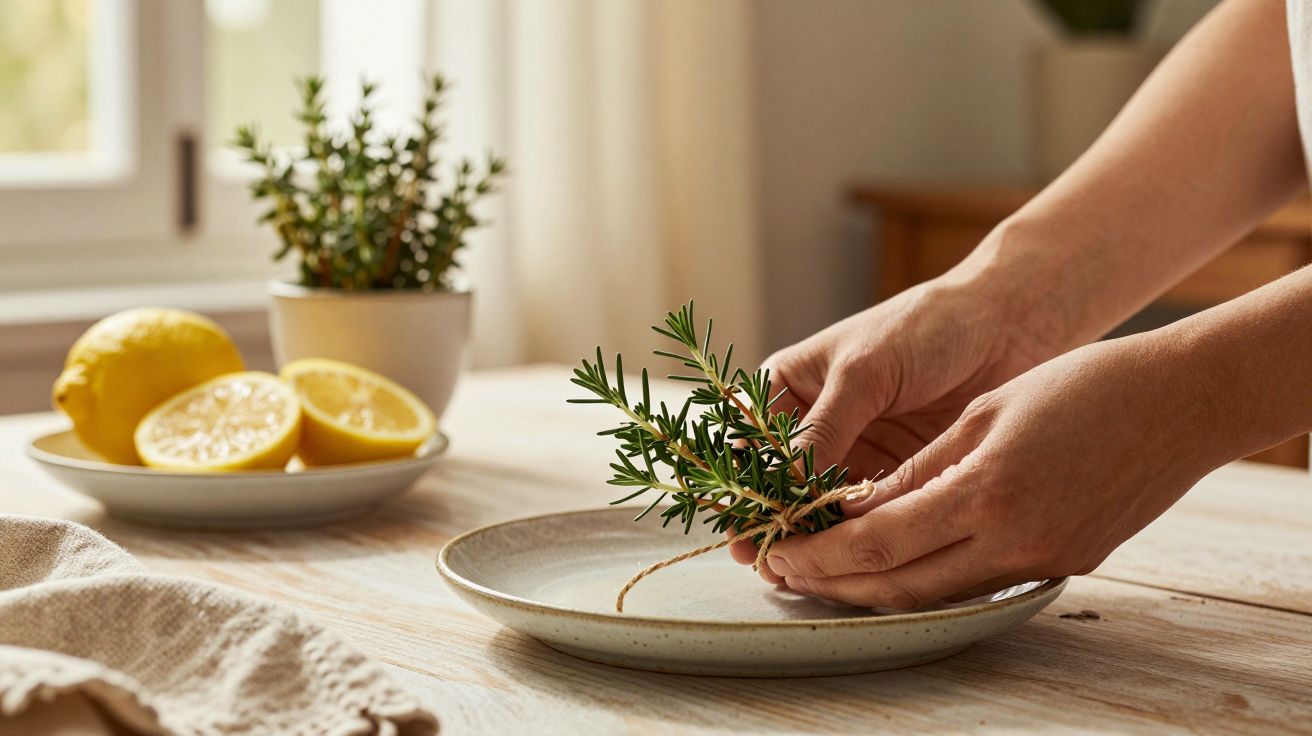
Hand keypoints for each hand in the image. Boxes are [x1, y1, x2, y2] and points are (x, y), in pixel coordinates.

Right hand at [731, 274, 1055, 578]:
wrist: (1007, 324)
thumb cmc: (925, 325)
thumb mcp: (864, 371)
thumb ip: (825, 428)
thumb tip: (787, 485)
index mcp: (789, 389)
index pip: (752, 445)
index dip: (745, 487)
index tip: (743, 526)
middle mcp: (815, 427)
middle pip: (781, 485)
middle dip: (774, 523)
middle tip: (767, 561)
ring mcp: (855, 455)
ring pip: (821, 508)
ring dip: (813, 540)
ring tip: (798, 573)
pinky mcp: (896, 477)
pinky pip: (867, 517)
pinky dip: (858, 541)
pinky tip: (849, 565)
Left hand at [762, 331, 1228, 608]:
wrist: (1183, 402)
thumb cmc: (1083, 386)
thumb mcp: (985, 412)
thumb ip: (920, 468)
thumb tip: (859, 506)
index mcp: (986, 491)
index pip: (878, 541)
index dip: (821, 553)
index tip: (780, 551)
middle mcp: (1014, 539)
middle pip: (900, 584)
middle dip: (835, 583)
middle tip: (788, 573)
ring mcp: (1044, 559)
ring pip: (937, 593)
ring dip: (877, 588)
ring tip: (828, 575)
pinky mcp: (1066, 563)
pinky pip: (979, 582)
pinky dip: (930, 578)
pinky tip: (898, 563)